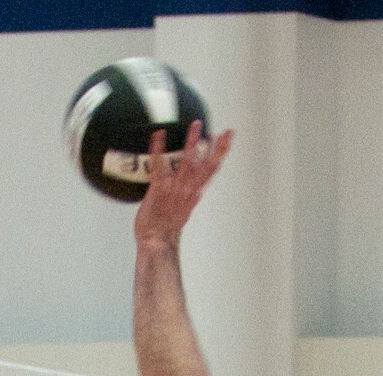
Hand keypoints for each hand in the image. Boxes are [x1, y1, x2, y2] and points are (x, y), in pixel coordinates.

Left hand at [133, 120, 233, 253]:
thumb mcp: (183, 213)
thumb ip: (190, 200)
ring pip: (187, 162)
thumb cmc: (165, 229)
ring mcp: (174, 189)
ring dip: (192, 142)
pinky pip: (159, 166)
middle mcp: (187, 190)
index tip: (226, 140)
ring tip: (197, 125)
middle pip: (207, 166)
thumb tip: (198, 193)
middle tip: (226, 131)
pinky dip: (158, 149)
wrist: (156, 243)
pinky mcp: (159, 190)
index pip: (211, 171)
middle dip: (217, 147)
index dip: (220, 154)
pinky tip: (158, 134)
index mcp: (194, 194)